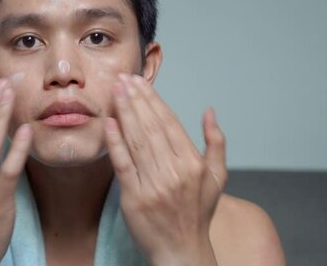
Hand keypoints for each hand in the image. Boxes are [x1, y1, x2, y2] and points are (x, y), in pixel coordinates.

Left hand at [104, 74, 226, 265]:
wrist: (181, 250)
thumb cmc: (198, 213)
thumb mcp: (218, 177)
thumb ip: (216, 142)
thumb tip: (210, 111)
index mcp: (193, 164)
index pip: (169, 122)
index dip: (153, 99)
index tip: (140, 82)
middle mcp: (175, 172)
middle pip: (151, 126)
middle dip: (135, 99)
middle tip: (123, 78)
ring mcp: (154, 185)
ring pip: (137, 140)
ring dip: (124, 112)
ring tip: (115, 91)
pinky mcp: (134, 198)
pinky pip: (123, 164)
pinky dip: (115, 142)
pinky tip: (109, 122)